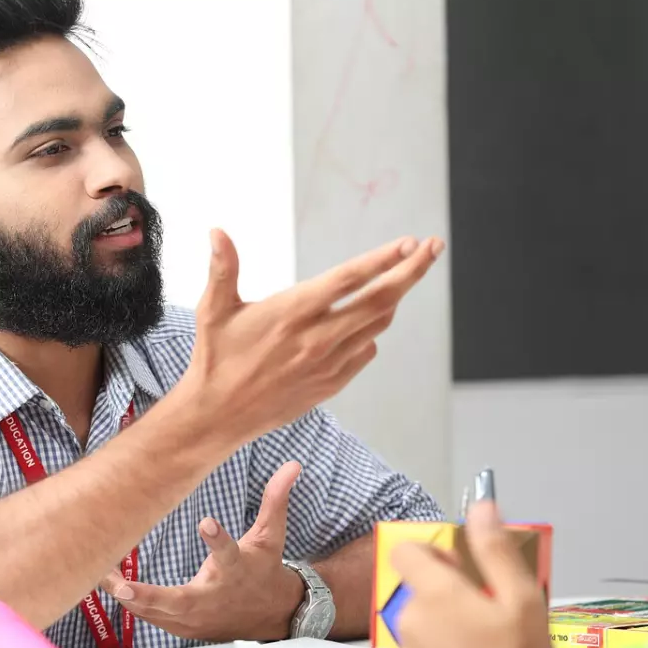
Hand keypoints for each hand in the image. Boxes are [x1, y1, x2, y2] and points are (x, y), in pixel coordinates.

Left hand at [99, 462, 305, 641]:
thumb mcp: (272, 536)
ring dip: (130, 598)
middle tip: (123, 585)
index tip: (205, 522)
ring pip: (160, 613)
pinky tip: (109, 587)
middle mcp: (215, 596)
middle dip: (151, 596)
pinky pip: (153, 618)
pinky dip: (132, 604)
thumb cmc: (265, 570)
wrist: (272, 614)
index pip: (228, 553)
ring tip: (101, 577)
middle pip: (181, 600)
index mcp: (236, 569)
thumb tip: (291, 466)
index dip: (218, 539)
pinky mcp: (185, 626)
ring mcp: (198, 617)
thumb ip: (275, 501)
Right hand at [181, 230, 442, 442]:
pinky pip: (364, 352)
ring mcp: (328, 363)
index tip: (411, 242)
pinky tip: (365, 321)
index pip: (349, 279)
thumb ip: (223, 268)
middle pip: (379, 300)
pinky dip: (371, 332)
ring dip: (394, 298)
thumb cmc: (215, 359)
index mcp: (292, 312)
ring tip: (401, 276)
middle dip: (412, 271)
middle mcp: (316, 337)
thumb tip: (217, 231)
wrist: (218, 416)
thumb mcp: (214, 310)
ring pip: (377, 325)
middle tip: (434, 248)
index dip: (384, 259)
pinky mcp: (330, 384)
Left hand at [389, 502, 553, 647]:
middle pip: (417, 587)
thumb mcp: (522, 601)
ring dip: (442, 625)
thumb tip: (482, 506)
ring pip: (418, 621)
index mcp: (435, 593)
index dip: (433, 553)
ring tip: (480, 642)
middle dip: (445, 593)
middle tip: (484, 614)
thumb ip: (496, 550)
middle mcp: (409, 620)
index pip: (408, 551)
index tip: (460, 569)